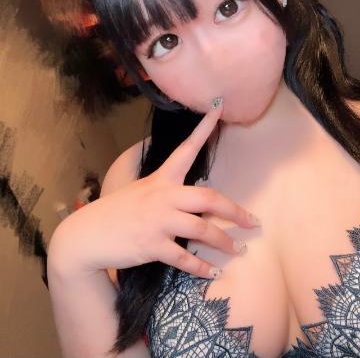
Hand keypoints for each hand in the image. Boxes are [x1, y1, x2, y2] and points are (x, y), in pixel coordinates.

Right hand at [49, 100, 258, 278]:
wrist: (87, 236)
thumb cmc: (118, 212)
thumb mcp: (142, 192)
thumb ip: (169, 191)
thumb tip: (196, 196)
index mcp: (162, 180)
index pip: (186, 149)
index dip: (204, 128)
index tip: (219, 107)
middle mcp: (163, 197)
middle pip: (209, 198)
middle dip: (235, 211)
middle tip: (254, 222)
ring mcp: (157, 221)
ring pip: (201, 229)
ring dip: (224, 242)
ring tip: (239, 250)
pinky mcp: (151, 245)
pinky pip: (183, 258)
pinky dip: (200, 267)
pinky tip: (213, 271)